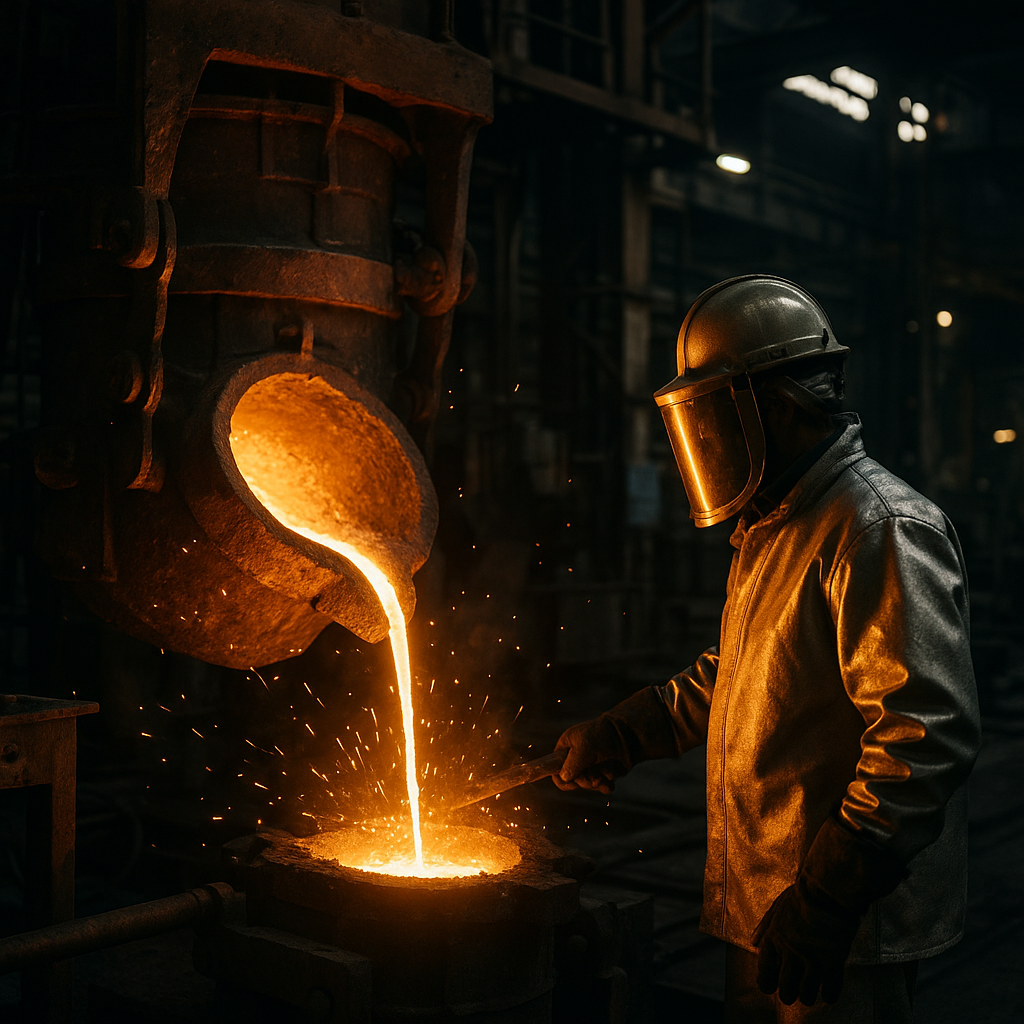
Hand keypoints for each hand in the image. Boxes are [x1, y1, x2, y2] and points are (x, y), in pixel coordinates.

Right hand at [553, 717, 628, 792]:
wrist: (630, 735)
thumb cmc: (603, 735)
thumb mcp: (584, 746)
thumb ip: (572, 763)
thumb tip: (563, 778)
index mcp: (566, 747)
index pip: (553, 768)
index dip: (560, 777)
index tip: (571, 781)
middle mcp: (576, 758)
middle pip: (571, 780)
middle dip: (584, 780)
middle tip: (595, 776)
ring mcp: (590, 767)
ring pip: (587, 785)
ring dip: (596, 782)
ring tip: (605, 773)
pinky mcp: (603, 773)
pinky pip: (600, 787)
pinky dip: (606, 785)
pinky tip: (610, 779)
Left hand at [752, 878, 859, 1005]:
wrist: (829, 890)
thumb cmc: (804, 894)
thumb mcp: (779, 906)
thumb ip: (765, 925)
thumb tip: (752, 943)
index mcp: (774, 938)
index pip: (764, 971)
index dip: (766, 982)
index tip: (770, 987)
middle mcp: (790, 952)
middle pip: (785, 989)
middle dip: (788, 993)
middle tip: (792, 992)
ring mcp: (811, 959)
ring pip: (805, 995)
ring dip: (807, 995)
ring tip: (810, 991)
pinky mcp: (832, 963)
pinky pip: (829, 991)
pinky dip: (829, 995)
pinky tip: (828, 992)